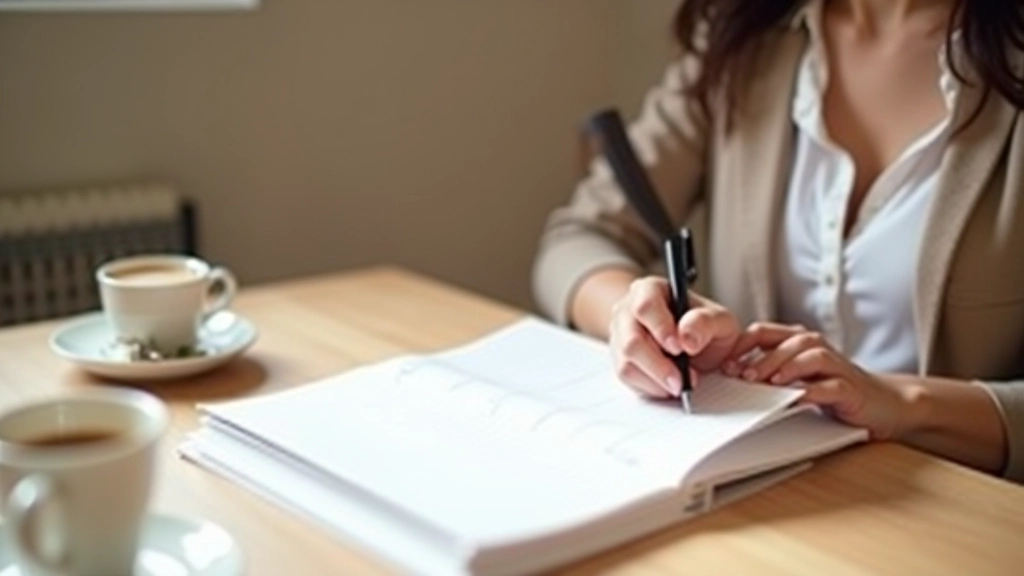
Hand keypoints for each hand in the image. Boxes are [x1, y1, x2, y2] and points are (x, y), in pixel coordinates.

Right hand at [608, 276, 740, 398]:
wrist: (695, 346)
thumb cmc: (703, 328)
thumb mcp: (719, 321)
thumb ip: (706, 323)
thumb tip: (687, 338)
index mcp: (651, 290)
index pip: (645, 306)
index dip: (661, 328)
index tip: (680, 349)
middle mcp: (628, 310)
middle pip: (631, 339)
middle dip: (659, 364)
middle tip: (682, 379)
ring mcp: (620, 336)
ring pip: (626, 362)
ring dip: (656, 379)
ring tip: (679, 384)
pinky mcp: (619, 360)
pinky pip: (627, 377)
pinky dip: (650, 387)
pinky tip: (668, 385)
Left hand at [724, 323, 916, 439]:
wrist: (885, 403)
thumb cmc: (834, 388)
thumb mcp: (796, 377)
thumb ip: (769, 371)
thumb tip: (729, 375)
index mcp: (799, 343)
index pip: (764, 332)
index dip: (741, 345)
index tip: (722, 363)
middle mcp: (818, 348)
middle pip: (786, 342)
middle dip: (760, 357)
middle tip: (739, 374)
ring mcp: (837, 367)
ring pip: (810, 355)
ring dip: (786, 366)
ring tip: (766, 381)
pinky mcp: (851, 388)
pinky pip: (831, 385)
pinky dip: (812, 389)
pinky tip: (797, 397)